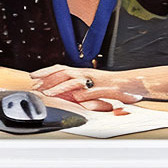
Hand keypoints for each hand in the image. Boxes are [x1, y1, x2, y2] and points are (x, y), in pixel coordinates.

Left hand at [29, 64, 145, 110]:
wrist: (134, 84)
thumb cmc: (115, 86)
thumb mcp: (94, 87)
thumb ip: (82, 90)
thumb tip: (72, 96)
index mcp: (83, 72)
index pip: (61, 69)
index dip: (46, 71)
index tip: (33, 76)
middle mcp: (87, 73)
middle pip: (63, 71)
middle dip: (47, 76)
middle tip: (34, 82)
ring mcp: (95, 80)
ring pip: (74, 80)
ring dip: (59, 86)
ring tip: (47, 92)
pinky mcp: (105, 88)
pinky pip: (91, 91)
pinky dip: (82, 95)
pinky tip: (73, 99)